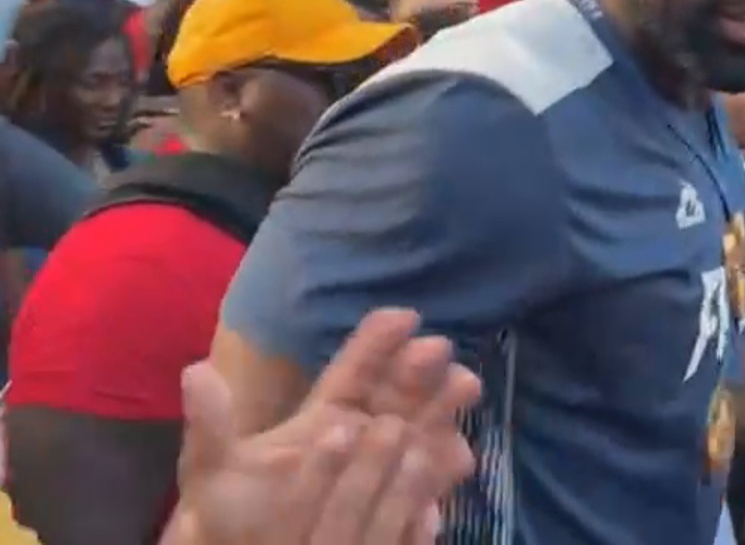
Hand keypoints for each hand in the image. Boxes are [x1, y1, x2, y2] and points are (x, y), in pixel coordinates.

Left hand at [172, 309, 479, 544]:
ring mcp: (392, 467)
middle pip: (402, 393)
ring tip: (463, 393)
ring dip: (443, 414)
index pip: (358, 369)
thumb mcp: (214, 469)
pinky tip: (455, 462)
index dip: (380, 341)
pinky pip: (428, 488)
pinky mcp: (405, 506)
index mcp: (328, 412)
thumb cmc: (236, 513)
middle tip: (442, 351)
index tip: (405, 316)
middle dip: (424, 370)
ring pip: (424, 432)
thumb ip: (211, 422)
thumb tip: (195, 370)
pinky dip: (440, 477)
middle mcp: (368, 431)